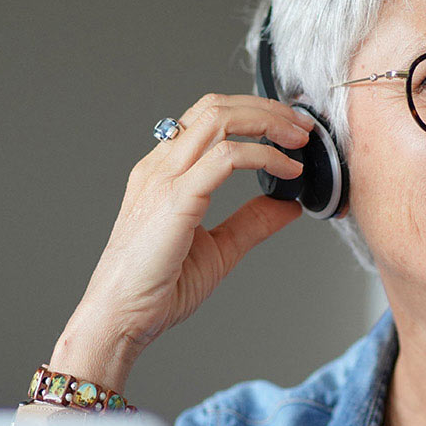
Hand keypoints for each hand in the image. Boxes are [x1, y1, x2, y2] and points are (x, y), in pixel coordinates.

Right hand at [51, 94, 316, 390]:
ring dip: (268, 122)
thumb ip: (251, 222)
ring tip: (300, 141)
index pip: (207, 118)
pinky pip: (226, 157)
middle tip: (303, 127)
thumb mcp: (219, 248)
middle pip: (214, 108)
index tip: (290, 129)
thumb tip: (288, 205)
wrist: (122, 317)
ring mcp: (163, 179)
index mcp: (164, 173)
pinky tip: (288, 170)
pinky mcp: (175, 198)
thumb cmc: (156, 287)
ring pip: (218, 120)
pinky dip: (265, 156)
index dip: (253, 113)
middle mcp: (160, 168)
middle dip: (267, 109)